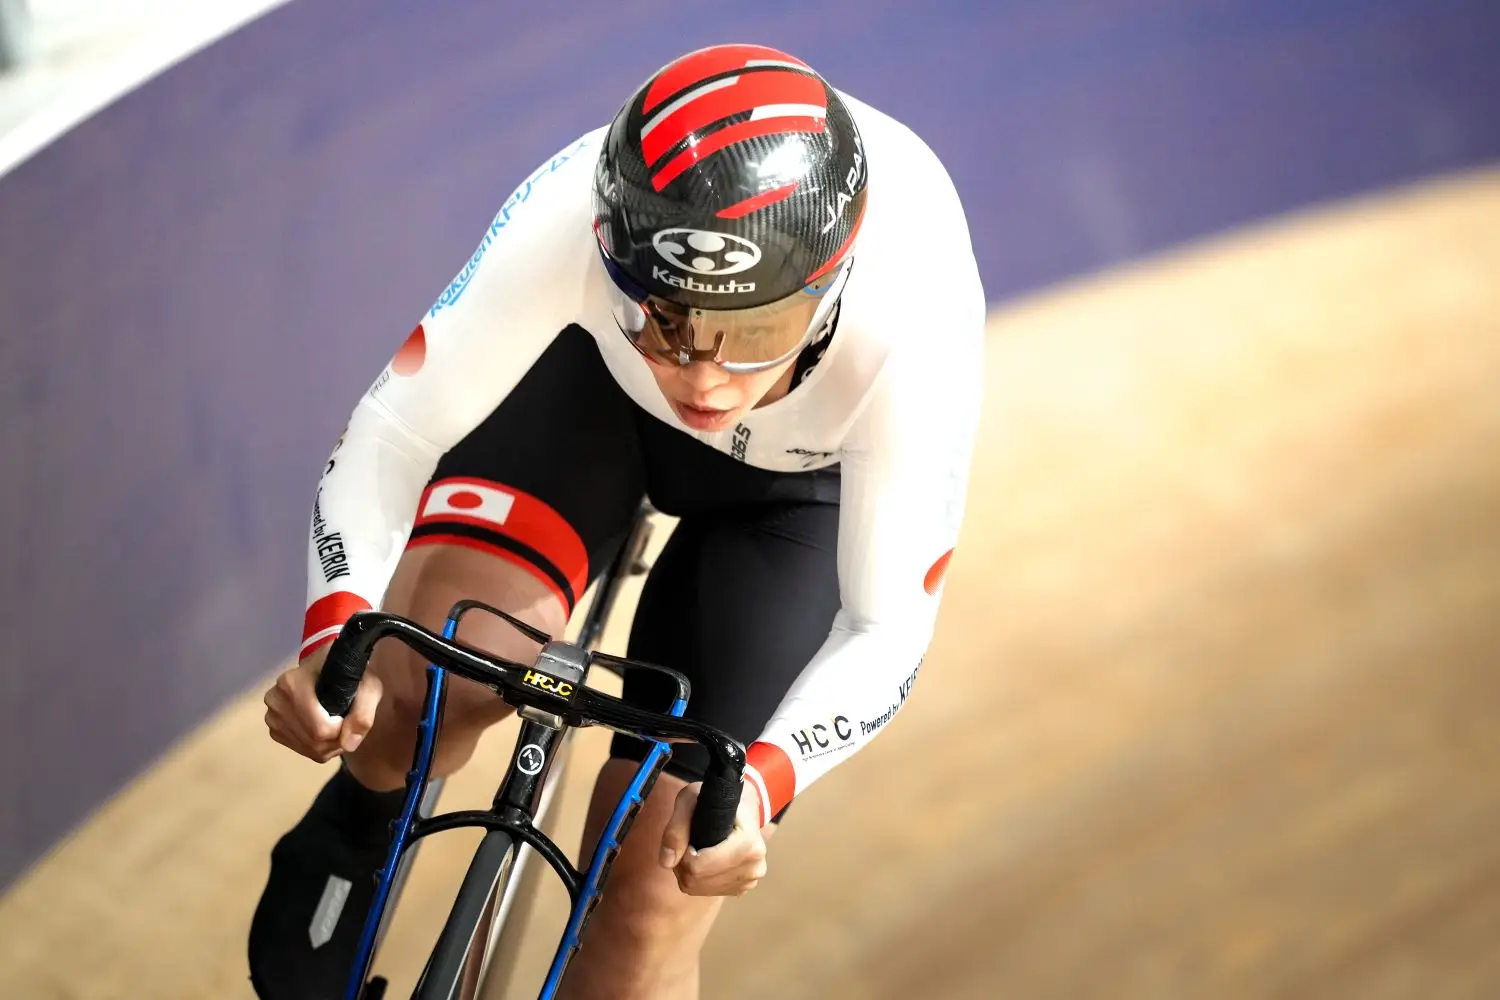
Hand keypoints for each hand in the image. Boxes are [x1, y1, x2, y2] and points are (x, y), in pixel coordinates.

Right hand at [262, 644, 382, 762]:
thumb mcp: (368, 686)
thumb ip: (363, 713)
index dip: (343, 730)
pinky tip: (324, 729)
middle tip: (348, 722)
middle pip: (313, 741)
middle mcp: (276, 700)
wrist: (330, 666)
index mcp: (293, 684)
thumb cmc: (349, 672)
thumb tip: (349, 745)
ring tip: (338, 725)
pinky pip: (299, 749)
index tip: (350, 715)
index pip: (320, 729)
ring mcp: (272, 714)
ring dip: (329, 745)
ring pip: (307, 748)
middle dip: (337, 740)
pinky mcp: (273, 727)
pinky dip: (316, 746)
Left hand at [658, 780, 766, 896]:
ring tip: (696, 850)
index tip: (686, 837)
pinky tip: (705, 861)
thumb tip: (667, 862)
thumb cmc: (717, 800)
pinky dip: (698, 880)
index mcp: (748, 844)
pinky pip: (707, 892)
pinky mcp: (744, 887)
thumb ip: (676, 827)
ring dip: (689, 873)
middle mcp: (754, 866)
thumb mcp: (690, 799)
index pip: (699, 867)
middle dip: (683, 865)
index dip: (682, 854)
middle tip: (687, 843)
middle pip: (697, 880)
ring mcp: (751, 880)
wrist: (744, 807)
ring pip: (699, 888)